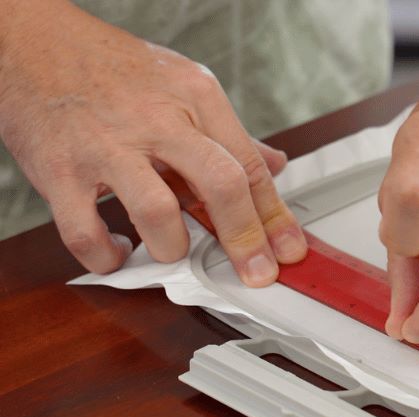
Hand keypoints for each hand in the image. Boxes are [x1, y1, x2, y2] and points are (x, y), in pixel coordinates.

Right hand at [0, 0, 305, 284]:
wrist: (31, 43)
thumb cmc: (111, 70)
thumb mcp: (183, 86)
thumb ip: (229, 133)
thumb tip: (272, 165)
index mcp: (195, 97)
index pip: (249, 166)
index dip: (275, 217)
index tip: (288, 250)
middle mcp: (155, 119)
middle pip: (221, 185)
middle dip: (245, 240)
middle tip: (254, 273)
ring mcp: (105, 147)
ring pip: (159, 215)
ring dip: (173, 249)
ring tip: (171, 249)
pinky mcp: (59, 172)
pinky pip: (87, 234)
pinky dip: (108, 257)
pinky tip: (119, 251)